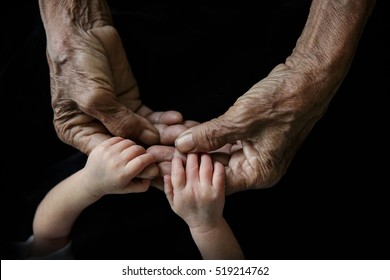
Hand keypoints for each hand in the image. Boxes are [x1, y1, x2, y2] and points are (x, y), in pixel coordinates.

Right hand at [40, 2, 187, 154]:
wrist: (85, 33)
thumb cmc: (78, 65)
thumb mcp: (94, 97)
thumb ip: (119, 122)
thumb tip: (148, 139)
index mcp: (80, 132)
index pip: (111, 155)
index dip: (133, 163)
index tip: (158, 167)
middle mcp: (99, 127)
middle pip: (131, 145)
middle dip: (156, 149)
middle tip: (179, 154)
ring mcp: (117, 116)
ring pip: (144, 131)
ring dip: (165, 133)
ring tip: (186, 135)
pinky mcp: (130, 103)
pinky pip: (150, 115)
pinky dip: (164, 118)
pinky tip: (178, 119)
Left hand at [82, 137, 157, 196]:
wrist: (90, 181)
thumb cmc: (113, 186)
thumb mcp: (129, 189)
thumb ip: (144, 184)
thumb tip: (154, 173)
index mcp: (123, 174)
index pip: (142, 161)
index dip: (150, 158)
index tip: (151, 159)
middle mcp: (115, 162)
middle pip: (137, 149)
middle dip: (142, 152)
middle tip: (141, 156)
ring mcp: (108, 153)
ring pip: (129, 142)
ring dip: (133, 147)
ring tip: (131, 153)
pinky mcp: (102, 146)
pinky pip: (119, 139)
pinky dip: (123, 143)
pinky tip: (122, 150)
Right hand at [164, 153, 224, 229]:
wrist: (206, 224)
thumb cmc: (188, 212)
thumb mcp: (173, 203)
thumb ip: (168, 188)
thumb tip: (165, 173)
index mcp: (181, 193)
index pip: (177, 172)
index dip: (177, 161)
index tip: (178, 156)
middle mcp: (193, 191)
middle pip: (192, 165)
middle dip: (191, 153)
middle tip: (192, 148)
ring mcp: (207, 190)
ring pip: (205, 166)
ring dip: (204, 155)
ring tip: (203, 152)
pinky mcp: (219, 191)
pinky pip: (219, 172)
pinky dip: (217, 164)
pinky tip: (214, 161)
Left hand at [175, 63, 338, 193]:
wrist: (307, 77)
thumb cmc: (282, 101)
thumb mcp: (241, 120)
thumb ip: (209, 136)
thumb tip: (182, 145)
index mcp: (259, 173)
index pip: (217, 180)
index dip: (191, 172)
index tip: (167, 164)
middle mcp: (257, 166)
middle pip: (216, 168)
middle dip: (189, 157)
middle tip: (163, 150)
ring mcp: (255, 151)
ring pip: (218, 153)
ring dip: (196, 145)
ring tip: (170, 139)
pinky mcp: (252, 136)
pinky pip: (224, 140)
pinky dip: (208, 135)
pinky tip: (187, 129)